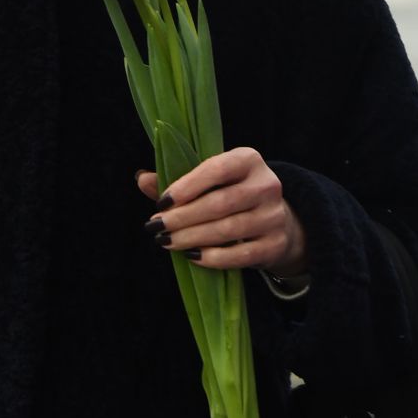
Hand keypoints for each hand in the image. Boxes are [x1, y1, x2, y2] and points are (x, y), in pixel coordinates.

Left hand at [137, 147, 308, 276]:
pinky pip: (241, 255)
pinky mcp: (275, 244)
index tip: (161, 203)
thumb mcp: (210, 182)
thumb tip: (142, 179)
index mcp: (249, 159)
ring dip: (191, 238)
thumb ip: (178, 182)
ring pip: (227, 230)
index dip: (187, 186)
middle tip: (156, 226)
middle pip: (220, 203)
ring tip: (167, 241)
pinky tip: (192, 256)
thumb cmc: (231, 195)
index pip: (216, 169)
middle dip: (183, 217)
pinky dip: (213, 258)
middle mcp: (267, 185)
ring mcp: (274, 216)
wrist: (275, 221)